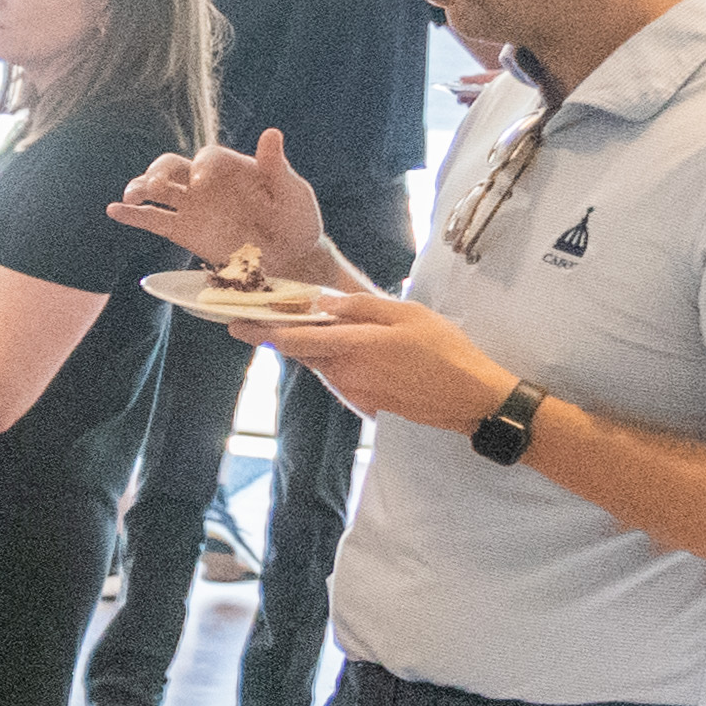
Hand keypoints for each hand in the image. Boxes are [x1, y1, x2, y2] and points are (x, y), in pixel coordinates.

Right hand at [109, 129, 326, 275]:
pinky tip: (114, 211)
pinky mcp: (183, 231)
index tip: (202, 182)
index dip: (201, 165)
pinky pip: (153, 219)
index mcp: (231, 168)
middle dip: (159, 172)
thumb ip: (277, 166)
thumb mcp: (293, 193)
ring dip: (141, 188)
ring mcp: (192, 206)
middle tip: (157, 186)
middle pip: (171, 165)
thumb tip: (272, 133)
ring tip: (132, 197)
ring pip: (156, 189)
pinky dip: (132, 215)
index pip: (207, 156)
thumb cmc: (296, 220)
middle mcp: (206, 182)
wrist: (291, 258)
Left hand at [257, 292, 516, 433]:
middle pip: (302, 352)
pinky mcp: (366, 402)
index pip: (293, 339)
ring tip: (321, 327)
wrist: (471, 398)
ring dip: (314, 347)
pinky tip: (353, 350)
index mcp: (352, 347)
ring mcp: (355, 391)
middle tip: (270, 316)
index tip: (235, 324)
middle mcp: (345, 373)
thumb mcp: (407, 314)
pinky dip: (336, 361)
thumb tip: (323, 303)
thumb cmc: (445, 351)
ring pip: (321, 364)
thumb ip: (362, 307)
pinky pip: (340, 377)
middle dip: (284, 335)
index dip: (261, 331)